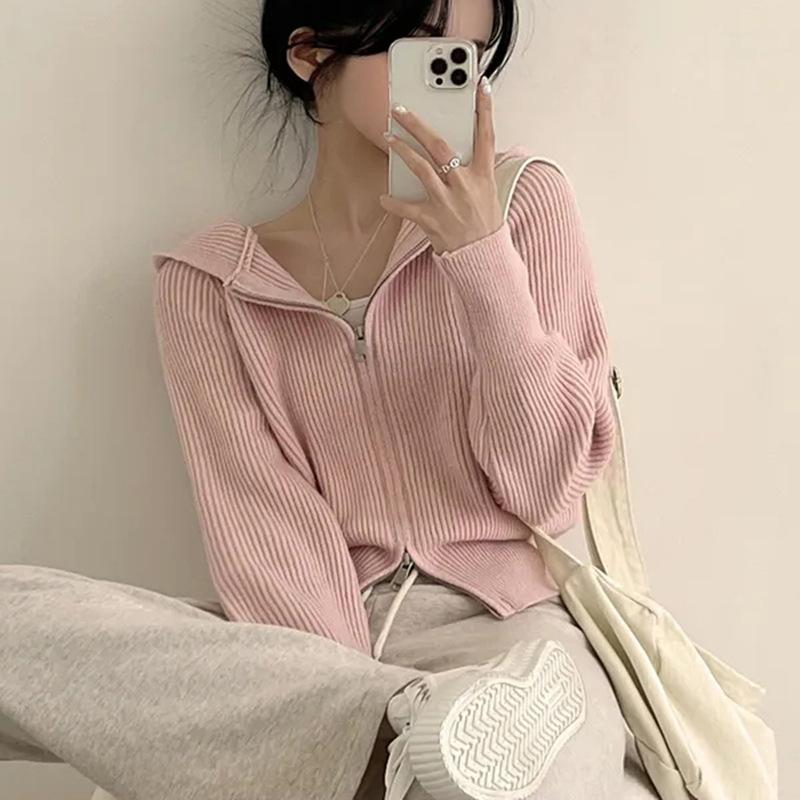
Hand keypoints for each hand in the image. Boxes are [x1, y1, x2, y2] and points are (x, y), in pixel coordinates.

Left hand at [379, 75, 503, 254]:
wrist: (483, 258)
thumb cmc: (485, 225)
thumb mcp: (488, 192)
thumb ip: (475, 170)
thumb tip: (457, 151)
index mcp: (483, 176)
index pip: (486, 136)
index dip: (485, 109)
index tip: (481, 86)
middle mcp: (465, 185)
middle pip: (440, 146)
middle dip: (419, 125)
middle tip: (401, 109)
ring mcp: (447, 202)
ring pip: (420, 167)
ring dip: (401, 150)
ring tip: (388, 136)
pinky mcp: (432, 220)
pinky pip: (406, 208)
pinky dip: (393, 202)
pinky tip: (383, 197)